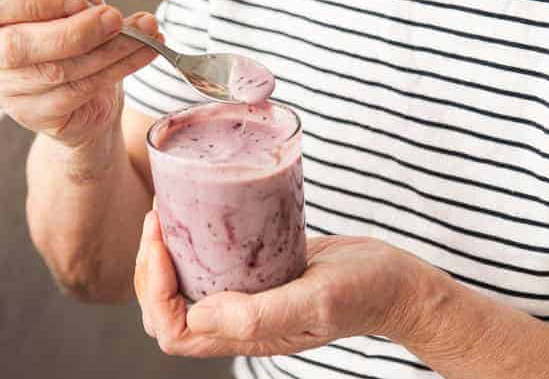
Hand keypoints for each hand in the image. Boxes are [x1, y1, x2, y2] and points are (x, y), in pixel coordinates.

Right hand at [0, 0, 162, 147]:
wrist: (88, 88)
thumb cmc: (69, 28)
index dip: (38, 2)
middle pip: (19, 46)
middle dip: (75, 31)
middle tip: (116, 18)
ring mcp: (5, 92)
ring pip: (57, 71)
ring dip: (110, 49)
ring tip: (146, 32)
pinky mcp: (35, 116)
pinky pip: (79, 92)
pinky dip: (118, 69)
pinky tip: (144, 52)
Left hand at [134, 210, 423, 357]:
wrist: (396, 281)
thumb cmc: (364, 293)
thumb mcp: (316, 301)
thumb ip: (260, 316)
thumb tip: (198, 313)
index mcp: (247, 335)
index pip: (173, 330)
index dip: (155, 291)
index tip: (162, 242)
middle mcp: (241, 320)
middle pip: (169, 311)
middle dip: (152, 271)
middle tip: (158, 221)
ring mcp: (249, 297)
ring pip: (186, 288)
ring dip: (167, 256)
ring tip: (167, 214)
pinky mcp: (260, 273)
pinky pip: (213, 266)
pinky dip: (194, 243)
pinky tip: (197, 212)